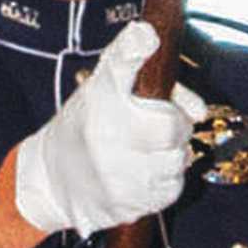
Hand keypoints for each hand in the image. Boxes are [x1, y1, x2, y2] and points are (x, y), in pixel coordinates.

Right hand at [8, 23, 203, 235]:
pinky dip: (165, 179)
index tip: (151, 42)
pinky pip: (171, 189)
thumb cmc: (84, 126)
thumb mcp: (99, 86)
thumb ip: (141, 70)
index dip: (143, 55)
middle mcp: (107, 136)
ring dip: (171, 153)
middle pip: (173, 127)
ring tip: (147, 148)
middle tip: (158, 123)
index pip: (125, 69)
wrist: (50, 180)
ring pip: (177, 160)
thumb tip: (197, 107)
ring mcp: (118, 175)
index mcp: (99, 101)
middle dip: (174, 124)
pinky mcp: (127, 205)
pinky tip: (145, 171)